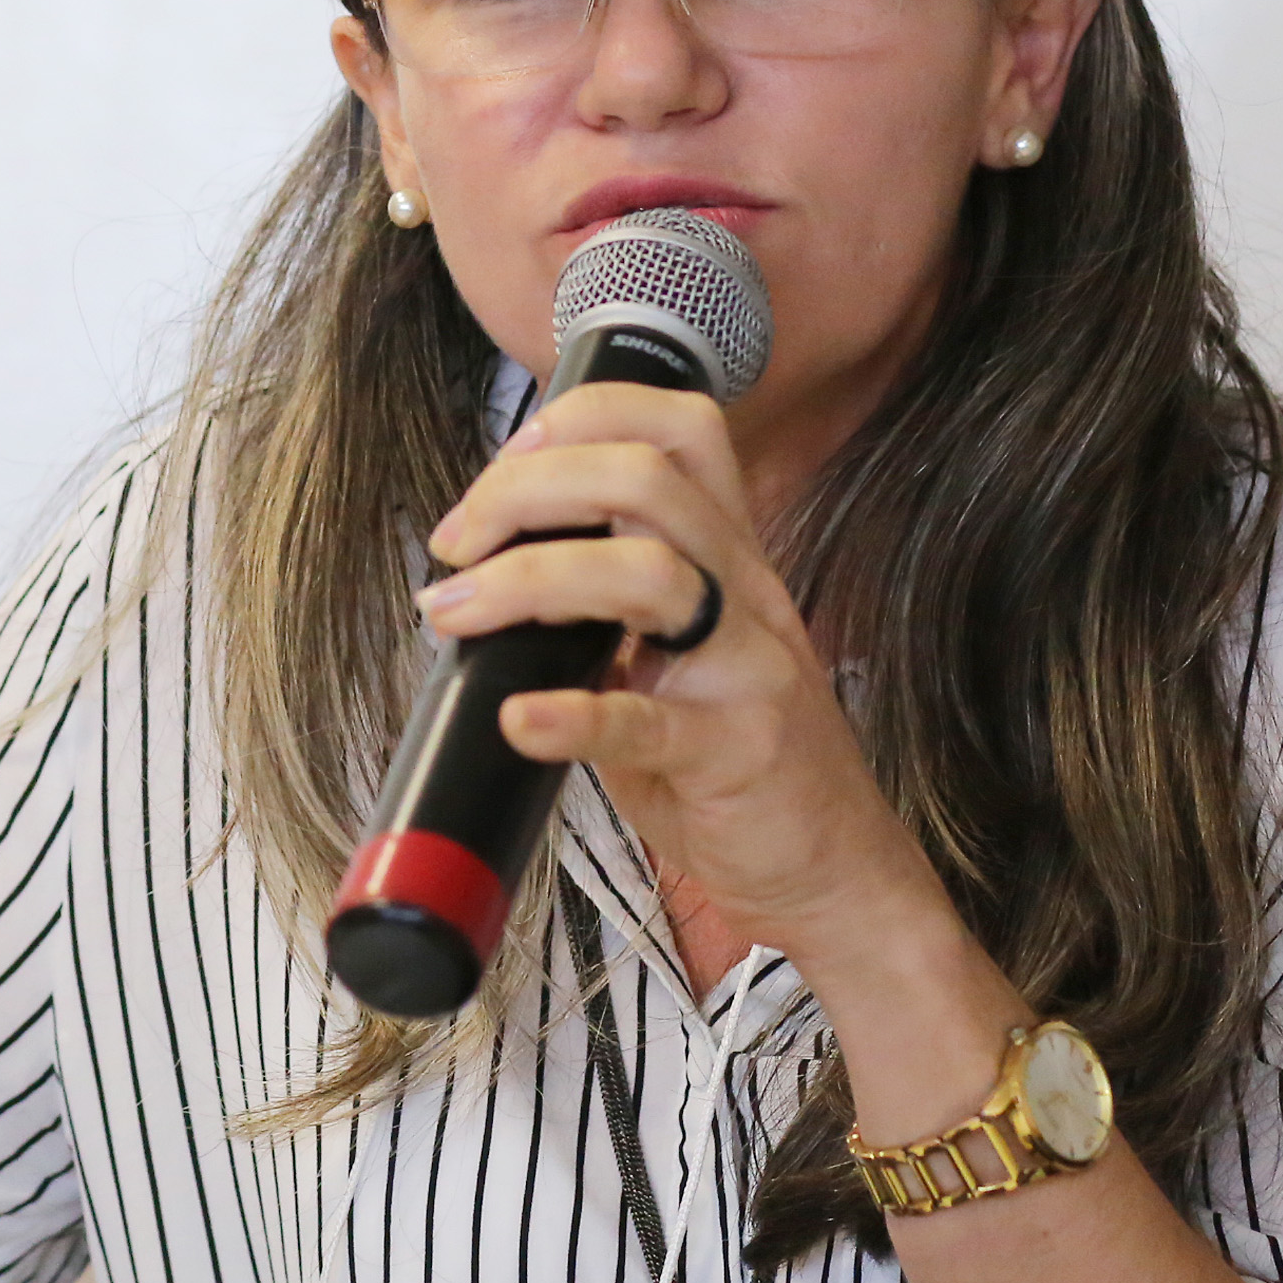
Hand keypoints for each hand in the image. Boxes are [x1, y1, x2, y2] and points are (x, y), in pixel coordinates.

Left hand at [413, 379, 955, 976]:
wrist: (826, 862)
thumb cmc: (730, 751)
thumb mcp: (674, 649)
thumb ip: (601, 599)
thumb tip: (477, 571)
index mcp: (727, 552)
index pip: (678, 427)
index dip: (582, 419)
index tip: (501, 469)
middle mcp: (745, 589)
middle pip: (645, 480)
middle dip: (526, 491)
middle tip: (455, 545)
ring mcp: (747, 667)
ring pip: (651, 574)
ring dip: (530, 578)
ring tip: (456, 613)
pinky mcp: (737, 753)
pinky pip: (651, 722)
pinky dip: (574, 716)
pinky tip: (519, 719)